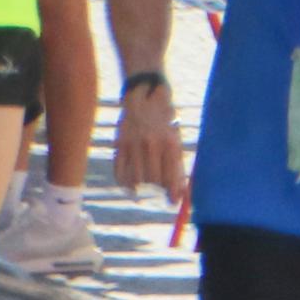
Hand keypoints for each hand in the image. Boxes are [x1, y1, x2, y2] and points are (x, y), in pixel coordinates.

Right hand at [113, 84, 186, 206]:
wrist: (144, 97)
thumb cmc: (165, 122)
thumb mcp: (175, 139)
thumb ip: (178, 168)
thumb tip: (180, 197)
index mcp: (170, 142)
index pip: (172, 175)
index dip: (173, 192)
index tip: (172, 202)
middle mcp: (151, 143)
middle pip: (154, 180)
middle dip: (158, 186)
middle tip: (159, 185)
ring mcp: (133, 144)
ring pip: (137, 179)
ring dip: (142, 184)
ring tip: (147, 178)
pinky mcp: (119, 145)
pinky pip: (119, 173)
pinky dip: (126, 183)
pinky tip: (131, 183)